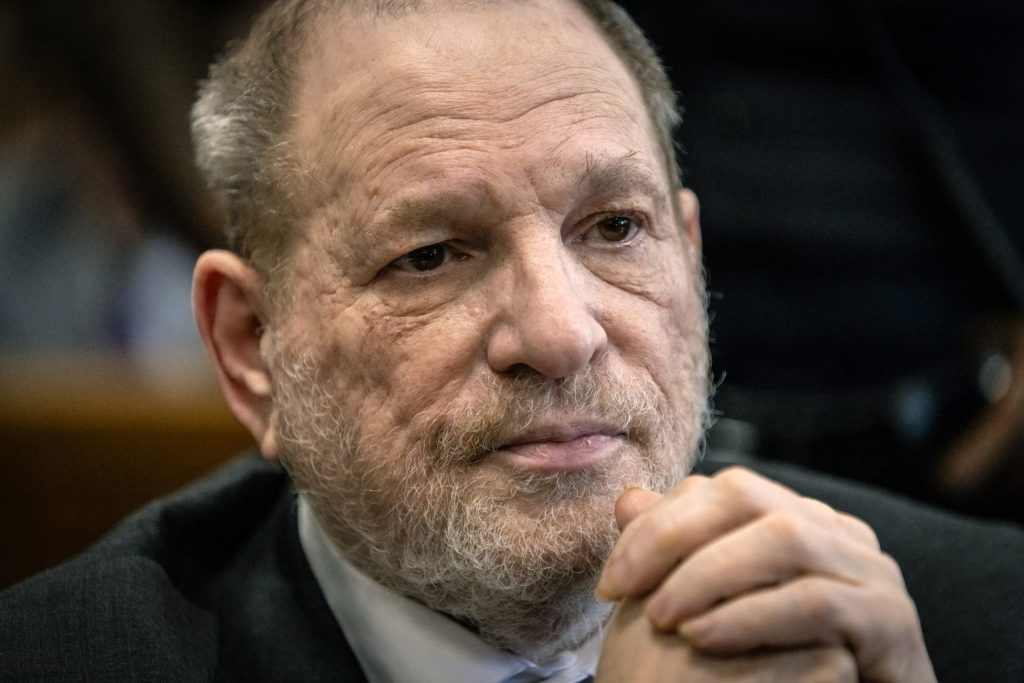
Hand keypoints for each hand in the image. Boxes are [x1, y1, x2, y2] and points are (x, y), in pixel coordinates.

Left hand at [595, 467, 935, 682]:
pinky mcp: (892, 620)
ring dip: (709, 574)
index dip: (656, 525)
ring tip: (662, 617)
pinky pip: (818, 602)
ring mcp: (872, 570)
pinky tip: (704, 639)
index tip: (610, 580)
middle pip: (747, 498)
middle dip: (673, 538)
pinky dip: (752, 616)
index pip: (719, 490)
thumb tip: (629, 498)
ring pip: (784, 539)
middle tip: (626, 591)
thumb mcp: (715, 607)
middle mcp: (838, 532)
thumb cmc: (776, 668)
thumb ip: (678, 552)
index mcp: (798, 518)